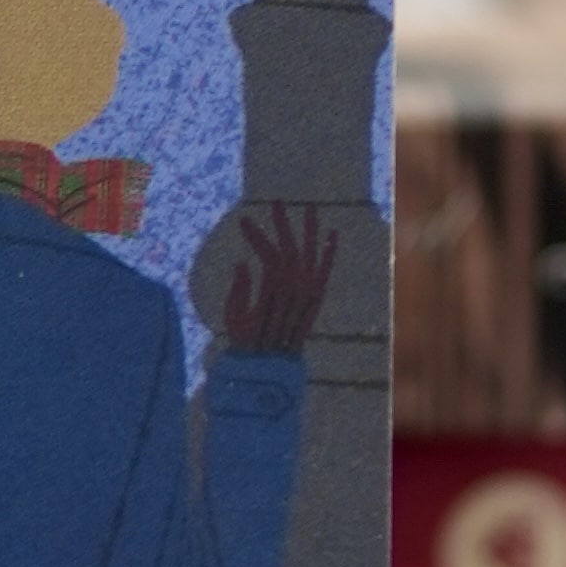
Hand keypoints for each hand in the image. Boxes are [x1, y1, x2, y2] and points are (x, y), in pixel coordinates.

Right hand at [210, 201, 337, 361]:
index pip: (268, 252)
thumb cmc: (247, 341)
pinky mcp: (317, 297)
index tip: (244, 220)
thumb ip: (239, 289)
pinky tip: (332, 234)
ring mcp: (309, 291)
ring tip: (311, 208)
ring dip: (311, 229)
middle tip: (278, 203)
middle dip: (284, 223)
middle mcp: (295, 287)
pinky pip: (326, 270)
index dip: (256, 235)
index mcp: (273, 289)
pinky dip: (330, 252)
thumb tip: (242, 264)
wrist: (271, 363)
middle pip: (292, 247)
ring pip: (312, 254)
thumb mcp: (233, 316)